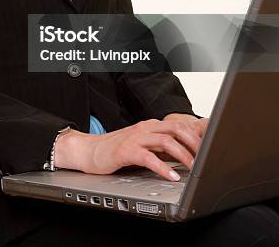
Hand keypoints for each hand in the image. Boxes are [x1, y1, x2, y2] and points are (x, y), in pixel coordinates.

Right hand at [55, 115, 208, 181]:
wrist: (90, 150)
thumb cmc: (118, 149)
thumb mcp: (144, 144)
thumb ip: (162, 146)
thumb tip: (187, 153)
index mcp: (152, 125)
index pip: (179, 124)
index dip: (197, 134)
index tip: (211, 147)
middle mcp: (146, 128)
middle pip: (177, 128)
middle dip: (194, 143)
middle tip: (206, 158)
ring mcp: (136, 137)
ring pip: (166, 140)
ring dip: (183, 155)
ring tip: (194, 168)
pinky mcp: (126, 150)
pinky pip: (149, 157)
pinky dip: (163, 167)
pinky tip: (172, 177)